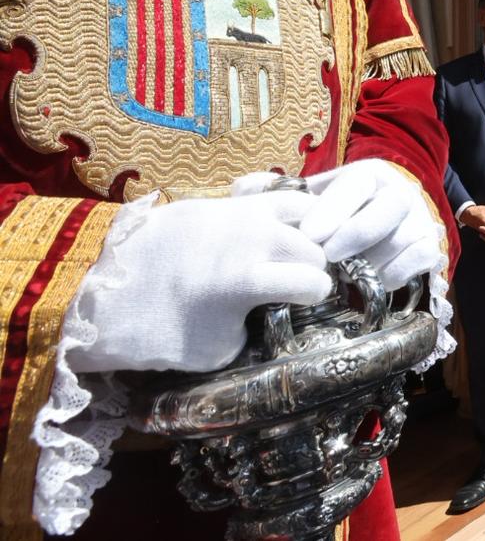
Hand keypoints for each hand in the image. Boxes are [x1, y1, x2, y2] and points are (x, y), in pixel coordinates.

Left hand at [70, 192, 331, 372]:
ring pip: (298, 207)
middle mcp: (253, 237)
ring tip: (289, 248)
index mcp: (254, 278)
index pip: (316, 282)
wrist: (106, 301)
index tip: (302, 304)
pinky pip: (262, 198)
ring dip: (302, 230)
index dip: (314, 297)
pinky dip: (272, 215)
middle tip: (295, 279)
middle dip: (310, 265)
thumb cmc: (162, 334)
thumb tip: (275, 306)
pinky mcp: (214, 201)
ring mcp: (234, 212)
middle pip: (313, 246)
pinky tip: (263, 232)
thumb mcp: (222, 348)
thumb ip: (260, 322)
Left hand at [236, 159, 442, 290]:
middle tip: (328, 256)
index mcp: (368, 175)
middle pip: (391, 206)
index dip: (334, 209)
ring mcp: (419, 220)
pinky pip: (420, 261)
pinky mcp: (430, 247)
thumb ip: (273, 195)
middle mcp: (399, 193)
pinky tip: (370, 280)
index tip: (309, 234)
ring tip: (345, 273)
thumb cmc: (332, 219)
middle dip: (358, 232)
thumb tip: (243, 187)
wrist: (373, 231)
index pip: (356, 184)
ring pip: (405, 237)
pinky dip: (395, 274)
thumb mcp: (307, 201)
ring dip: (373, 259)